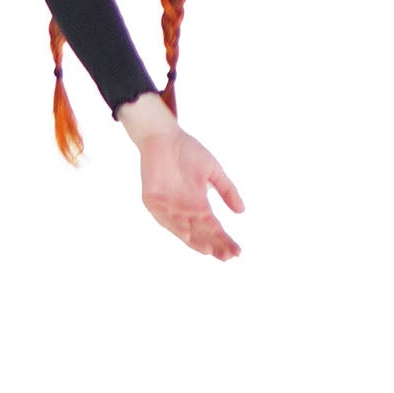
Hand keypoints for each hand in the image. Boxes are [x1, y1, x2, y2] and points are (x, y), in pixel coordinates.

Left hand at [138, 124, 246, 260]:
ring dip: (195, 242)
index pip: (213, 228)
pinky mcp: (151, 201)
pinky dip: (176, 226)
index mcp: (198, 204)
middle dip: (214, 245)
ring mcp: (167, 207)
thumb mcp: (213, 170)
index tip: (238, 251)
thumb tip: (242, 211)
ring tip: (209, 250)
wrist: (163, 136)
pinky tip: (187, 234)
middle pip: (200, 234)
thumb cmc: (188, 151)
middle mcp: (183, 210)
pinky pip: (164, 218)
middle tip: (227, 256)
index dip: (225, 240)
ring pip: (183, 230)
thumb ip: (227, 190)